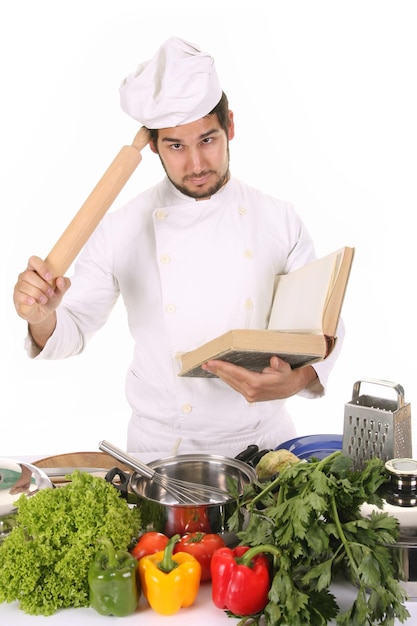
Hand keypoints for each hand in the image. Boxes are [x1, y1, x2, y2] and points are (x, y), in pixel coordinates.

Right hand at [13, 255, 70, 324]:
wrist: (43, 313)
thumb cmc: (50, 298)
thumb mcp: (60, 292)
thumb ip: (64, 285)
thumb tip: (60, 279)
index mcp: (36, 270)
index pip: (34, 260)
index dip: (41, 267)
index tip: (50, 277)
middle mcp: (25, 276)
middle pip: (28, 275)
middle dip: (42, 285)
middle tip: (50, 293)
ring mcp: (19, 286)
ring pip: (24, 286)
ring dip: (37, 294)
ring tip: (44, 300)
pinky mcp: (16, 297)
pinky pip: (19, 295)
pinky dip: (28, 299)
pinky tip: (34, 302)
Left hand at [201, 356, 317, 402]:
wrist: (293, 387)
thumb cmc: (288, 376)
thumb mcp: (286, 369)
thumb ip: (279, 365)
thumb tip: (274, 361)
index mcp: (257, 384)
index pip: (236, 373)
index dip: (223, 367)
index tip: (212, 362)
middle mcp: (251, 391)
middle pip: (230, 378)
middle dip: (217, 370)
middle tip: (205, 363)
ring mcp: (250, 395)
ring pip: (231, 383)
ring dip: (220, 374)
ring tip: (209, 367)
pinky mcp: (250, 395)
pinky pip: (235, 385)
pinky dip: (227, 378)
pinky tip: (221, 373)